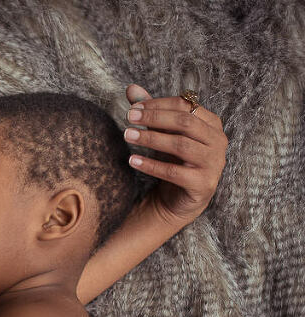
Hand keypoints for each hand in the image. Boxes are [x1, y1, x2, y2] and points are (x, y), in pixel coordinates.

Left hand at [124, 83, 227, 226]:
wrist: (180, 198)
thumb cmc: (173, 160)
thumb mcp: (162, 133)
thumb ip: (151, 112)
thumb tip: (131, 88)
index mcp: (211, 123)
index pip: (186, 105)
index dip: (158, 104)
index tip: (133, 107)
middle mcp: (217, 141)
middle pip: (185, 122)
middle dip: (154, 118)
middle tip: (129, 118)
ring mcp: (214, 163)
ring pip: (181, 145)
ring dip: (151, 138)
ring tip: (128, 135)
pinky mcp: (203, 184)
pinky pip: (174, 172)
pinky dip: (152, 165)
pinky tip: (132, 160)